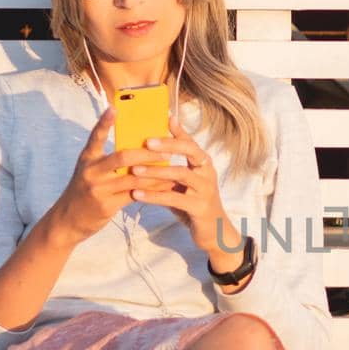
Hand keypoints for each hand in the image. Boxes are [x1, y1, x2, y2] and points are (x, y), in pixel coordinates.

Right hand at [44, 106, 183, 245]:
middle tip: (167, 149)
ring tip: (171, 166)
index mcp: (87, 159)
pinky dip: (152, 189)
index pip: (96, 137)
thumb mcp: (90, 171)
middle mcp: (91, 171)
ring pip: (133, 177)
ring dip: (155, 172)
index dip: (104, 122)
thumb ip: (107, 160)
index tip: (114, 108)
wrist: (68, 220)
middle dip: (148, 152)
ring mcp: (98, 189)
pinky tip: (165, 186)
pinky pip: (135, 194)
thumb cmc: (85, 191)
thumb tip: (137, 146)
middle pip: (123, 157)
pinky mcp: (106, 205)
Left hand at [127, 115, 239, 258]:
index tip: (163, 117)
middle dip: (168, 145)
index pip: (190, 142)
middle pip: (190, 151)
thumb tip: (147, 152)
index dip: (178, 130)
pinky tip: (137, 194)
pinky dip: (154, 195)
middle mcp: (207, 173)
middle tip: (146, 142)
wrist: (214, 232)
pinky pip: (174, 198)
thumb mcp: (184, 184)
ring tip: (134, 169)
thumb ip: (171, 167)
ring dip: (156, 171)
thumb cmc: (193, 203)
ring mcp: (205, 190)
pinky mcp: (199, 207)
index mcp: (203, 164)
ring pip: (181, 174)